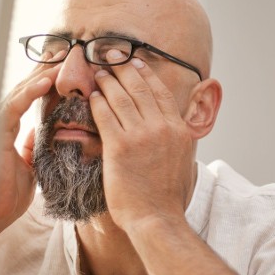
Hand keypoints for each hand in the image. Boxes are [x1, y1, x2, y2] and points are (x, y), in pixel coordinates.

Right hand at [0, 60, 61, 239]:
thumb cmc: (7, 194)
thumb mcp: (28, 166)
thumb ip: (31, 146)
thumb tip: (37, 132)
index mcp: (11, 129)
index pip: (29, 98)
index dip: (46, 80)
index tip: (65, 66)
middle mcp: (2, 123)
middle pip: (24, 89)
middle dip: (45, 69)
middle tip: (66, 52)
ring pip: (19, 92)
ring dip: (41, 74)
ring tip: (60, 60)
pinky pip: (13, 106)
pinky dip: (29, 92)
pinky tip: (46, 81)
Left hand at [89, 58, 194, 231]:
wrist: (157, 218)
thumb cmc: (167, 197)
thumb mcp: (183, 161)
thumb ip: (176, 140)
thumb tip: (173, 130)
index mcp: (178, 130)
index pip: (161, 93)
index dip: (146, 74)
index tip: (136, 62)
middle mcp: (162, 128)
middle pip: (140, 89)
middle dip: (123, 68)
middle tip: (111, 55)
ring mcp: (141, 136)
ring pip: (121, 98)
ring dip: (108, 81)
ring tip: (98, 72)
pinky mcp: (120, 147)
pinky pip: (105, 116)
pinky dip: (98, 103)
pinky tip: (91, 96)